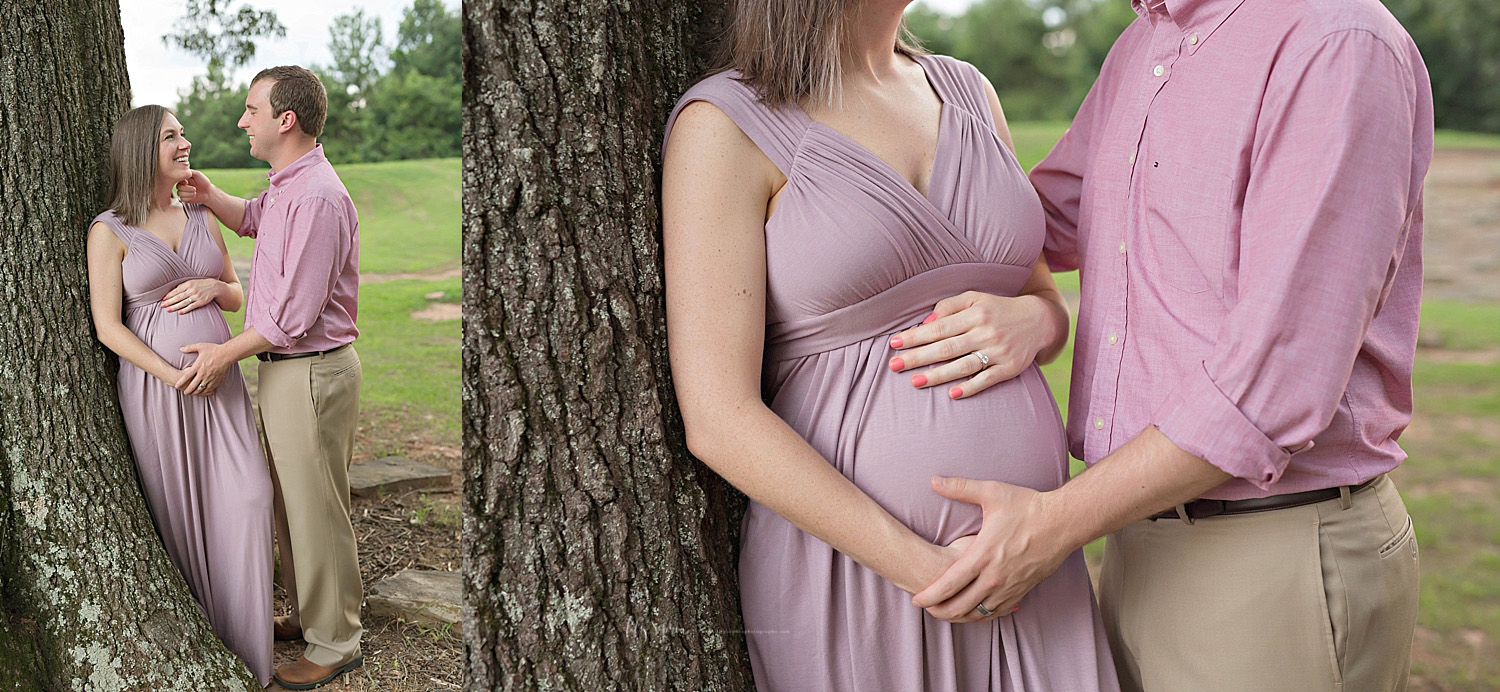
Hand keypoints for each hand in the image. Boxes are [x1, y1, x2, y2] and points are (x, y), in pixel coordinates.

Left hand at [161, 278, 221, 314]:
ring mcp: (196, 296)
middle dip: (169, 302)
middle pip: (178, 297)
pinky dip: (185, 310)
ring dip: (175, 307)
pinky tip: (180, 312)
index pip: (176, 291)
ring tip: (168, 310)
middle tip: (162, 306)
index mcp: (188, 284)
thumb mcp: (192, 282)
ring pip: (183, 302)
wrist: (214, 287)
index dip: (169, 295)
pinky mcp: (201, 302)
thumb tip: (173, 291)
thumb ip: (183, 286)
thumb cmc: (201, 284)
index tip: (163, 299)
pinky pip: (191, 306)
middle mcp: (192, 290)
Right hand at [175, 170, 213, 203]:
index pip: (176, 179)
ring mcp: (183, 192)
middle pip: (178, 187)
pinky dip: (189, 198)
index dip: (182, 182)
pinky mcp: (184, 198)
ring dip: (188, 194)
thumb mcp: (197, 174)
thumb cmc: (203, 182)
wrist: (208, 192)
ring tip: (195, 192)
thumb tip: (181, 170)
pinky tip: (194, 196)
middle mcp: (182, 185)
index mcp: (184, 178)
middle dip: (187, 189)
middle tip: (194, 189)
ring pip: (179, 193)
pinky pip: (182, 199)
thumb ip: (189, 171)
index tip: (187, 182)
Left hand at [175, 342, 231, 395]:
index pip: (186, 376)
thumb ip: (189, 348)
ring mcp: (210, 377)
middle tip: (185, 393)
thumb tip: (180, 349)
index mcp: (198, 366)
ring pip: (201, 388)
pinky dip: (206, 391)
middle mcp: (203, 373)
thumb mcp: (200, 346)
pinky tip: (204, 392)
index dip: (180, 382)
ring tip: (193, 394)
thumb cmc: (213, 349)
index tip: (176, 386)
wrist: (226, 353)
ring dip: (196, 392)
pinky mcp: (216, 379)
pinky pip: (210, 388)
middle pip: (193, 385)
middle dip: (188, 390)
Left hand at [887, 292, 1058, 398]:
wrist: (1039, 320)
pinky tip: (952, 394)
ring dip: (938, 375)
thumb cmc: (997, 309)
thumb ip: (949, 306)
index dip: (916, 336)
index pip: (939, 327)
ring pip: (964, 366)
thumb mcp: (975, 298)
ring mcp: (998, 351)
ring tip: (915, 382)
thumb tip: (926, 322)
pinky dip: (970, 388)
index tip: (894, 343)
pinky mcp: (1010, 368)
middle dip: (918, 357)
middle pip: (947, 347)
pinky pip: (987, 380)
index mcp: (975, 314)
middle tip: (894, 365)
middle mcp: (986, 332)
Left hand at [912, 476, 1069, 621]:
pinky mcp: (1022, 590)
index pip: (949, 585)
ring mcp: (1010, 587)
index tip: (916, 600)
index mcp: (982, 555)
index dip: (929, 596)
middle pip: (960, 606)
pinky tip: (973, 612)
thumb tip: (934, 480)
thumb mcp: (991, 493)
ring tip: (945, 613)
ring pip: (979, 613)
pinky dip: (982, 615)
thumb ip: (960, 488)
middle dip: (940, 611)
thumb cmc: (1026, 506)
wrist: (1063, 522)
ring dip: (959, 617)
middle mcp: (995, 577)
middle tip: (926, 609)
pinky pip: (997, 612)